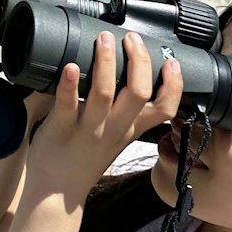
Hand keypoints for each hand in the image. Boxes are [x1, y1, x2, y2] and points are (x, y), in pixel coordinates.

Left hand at [23, 30, 182, 202]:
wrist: (57, 192)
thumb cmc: (84, 159)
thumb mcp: (115, 138)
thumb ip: (122, 112)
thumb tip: (124, 72)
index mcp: (130, 129)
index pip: (165, 109)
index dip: (174, 85)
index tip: (173, 61)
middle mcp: (114, 129)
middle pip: (139, 94)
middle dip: (140, 62)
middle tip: (132, 39)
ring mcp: (88, 130)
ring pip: (105, 94)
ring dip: (106, 63)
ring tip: (104, 39)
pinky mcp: (62, 129)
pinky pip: (68, 104)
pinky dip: (70, 84)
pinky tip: (70, 66)